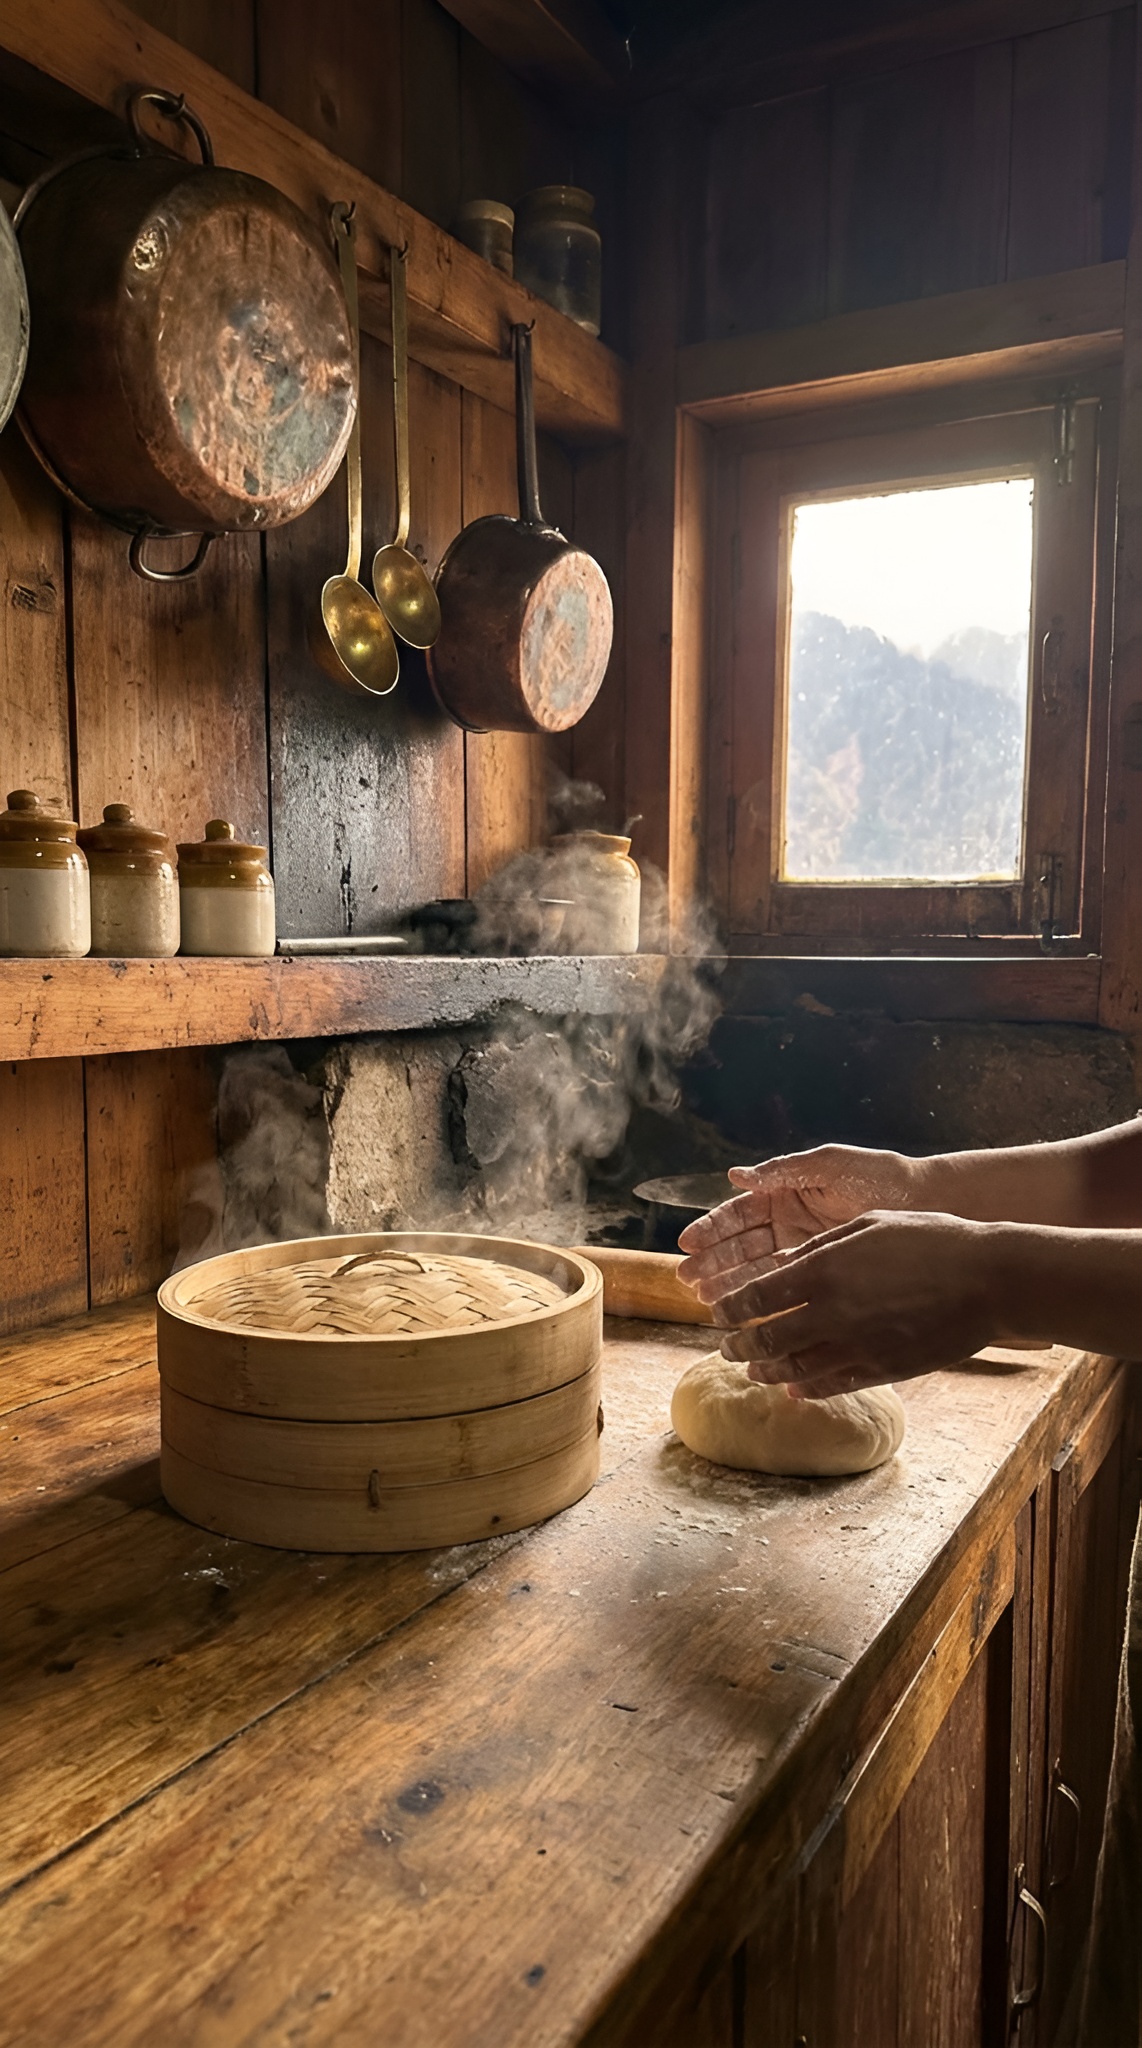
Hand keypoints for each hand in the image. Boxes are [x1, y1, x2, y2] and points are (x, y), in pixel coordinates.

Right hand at [678, 1144, 919, 1304]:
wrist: (928, 1201)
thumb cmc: (880, 1174)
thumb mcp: (828, 1165)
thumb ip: (783, 1171)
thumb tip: (736, 1176)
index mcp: (786, 1192)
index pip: (740, 1213)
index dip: (713, 1228)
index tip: (688, 1244)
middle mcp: (791, 1222)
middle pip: (743, 1244)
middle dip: (715, 1261)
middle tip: (688, 1280)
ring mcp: (807, 1248)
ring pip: (760, 1268)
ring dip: (732, 1282)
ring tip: (708, 1300)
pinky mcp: (827, 1271)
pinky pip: (790, 1285)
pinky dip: (767, 1297)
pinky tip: (746, 1310)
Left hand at [712, 1210, 999, 1398]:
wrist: (990, 1279)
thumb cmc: (931, 1239)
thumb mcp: (869, 1226)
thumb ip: (819, 1248)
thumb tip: (780, 1265)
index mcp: (823, 1270)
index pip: (756, 1297)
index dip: (731, 1309)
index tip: (720, 1312)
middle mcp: (832, 1313)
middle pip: (766, 1339)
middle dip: (738, 1346)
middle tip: (727, 1348)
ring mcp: (857, 1346)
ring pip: (794, 1370)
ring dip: (767, 1372)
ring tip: (754, 1371)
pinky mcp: (883, 1369)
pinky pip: (832, 1385)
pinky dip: (806, 1390)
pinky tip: (794, 1390)